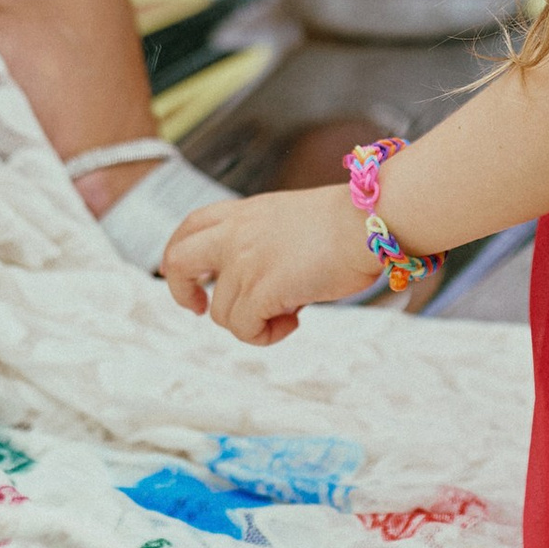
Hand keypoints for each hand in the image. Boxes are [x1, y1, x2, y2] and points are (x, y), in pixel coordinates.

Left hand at [163, 186, 377, 342]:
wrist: (372, 220)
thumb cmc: (350, 224)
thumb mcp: (292, 223)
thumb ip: (266, 246)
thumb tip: (268, 293)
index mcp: (244, 212)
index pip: (191, 227)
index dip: (183, 256)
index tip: (199, 282)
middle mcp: (236, 234)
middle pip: (177, 261)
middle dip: (181, 291)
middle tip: (200, 308)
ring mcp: (244, 262)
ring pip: (222, 314)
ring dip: (253, 323)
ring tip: (292, 311)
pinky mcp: (261, 289)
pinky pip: (245, 330)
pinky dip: (267, 335)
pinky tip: (296, 319)